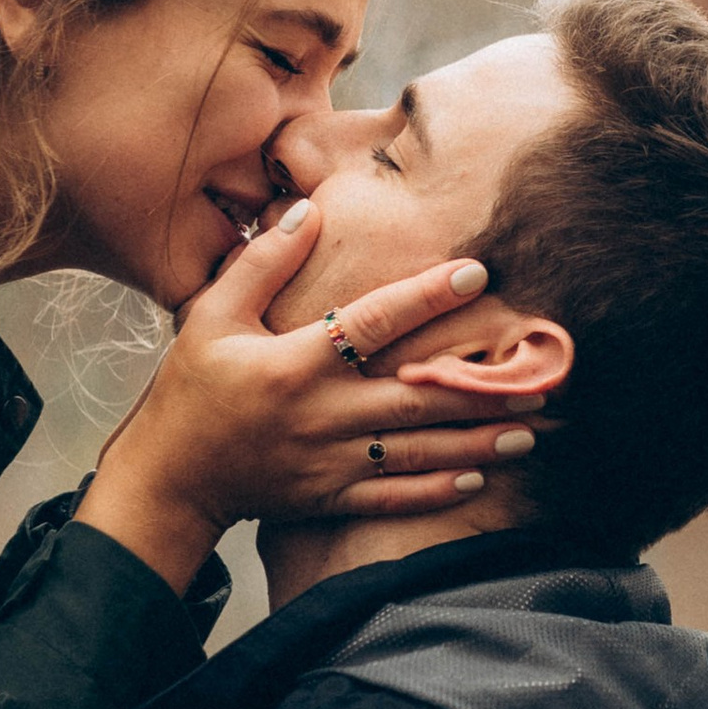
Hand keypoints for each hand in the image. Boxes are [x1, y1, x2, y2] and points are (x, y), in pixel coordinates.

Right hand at [74, 204, 537, 593]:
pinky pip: (391, 496)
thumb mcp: (211, 315)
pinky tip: (478, 479)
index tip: (477, 273)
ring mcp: (328, 461)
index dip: (426, 296)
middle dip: (481, 386)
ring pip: (416, 449)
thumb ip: (263, 263)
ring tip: (530, 427)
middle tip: (540, 377)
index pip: (372, 321)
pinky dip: (435, 490)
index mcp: (294, 363)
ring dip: (476, 440)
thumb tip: (310, 211)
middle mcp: (319, 414)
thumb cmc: (190, 390)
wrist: (167, 479)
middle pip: (415, 395)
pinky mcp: (328, 497)